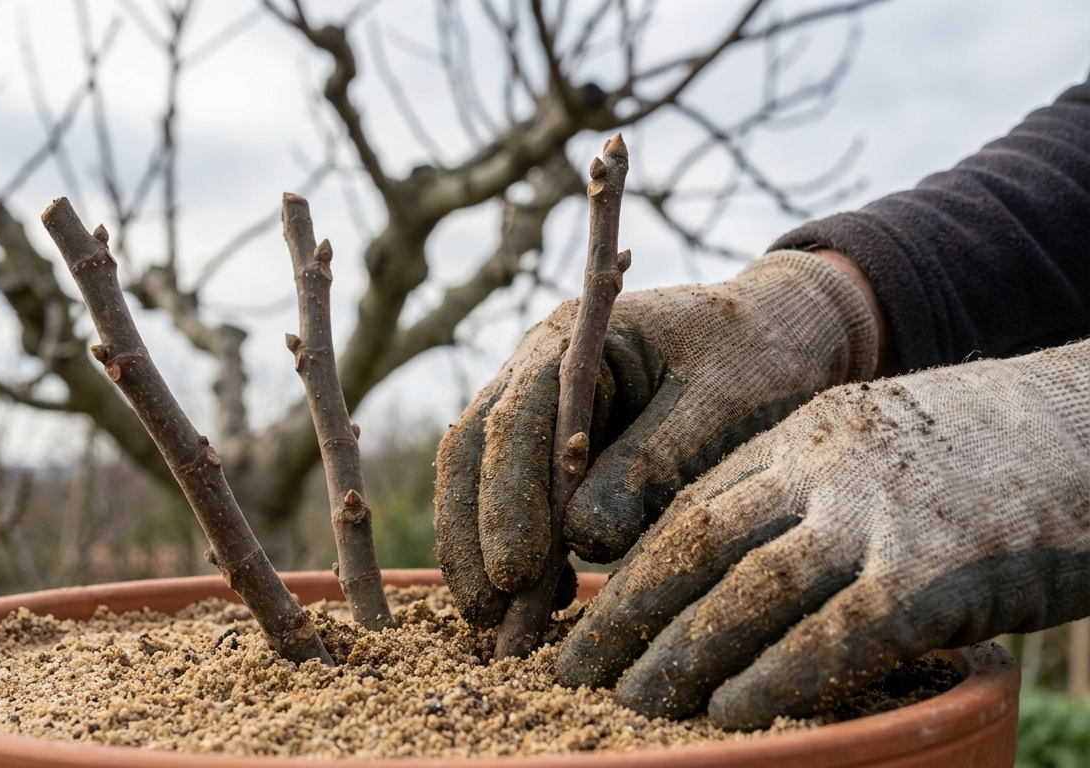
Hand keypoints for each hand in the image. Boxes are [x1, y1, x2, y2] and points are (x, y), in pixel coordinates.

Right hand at [435, 250, 878, 626]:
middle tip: (487, 616)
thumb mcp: (716, 410)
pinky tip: (538, 596)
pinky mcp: (551, 444)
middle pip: (474, 449)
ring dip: (477, 547)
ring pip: (477, 473)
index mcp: (574, 339)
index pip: (516, 421)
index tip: (515, 575)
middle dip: (472, 535)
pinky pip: (509, 492)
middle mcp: (537, 366)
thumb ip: (651, 467)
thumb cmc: (756, 363)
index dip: (507, 501)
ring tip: (499, 623)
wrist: (783, 332)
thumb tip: (585, 544)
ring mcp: (536, 404)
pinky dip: (512, 545)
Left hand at [559, 341, 1089, 728]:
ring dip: (680, 654)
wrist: (1087, 427)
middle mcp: (825, 470)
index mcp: (800, 439)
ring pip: (751, 592)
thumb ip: (799, 495)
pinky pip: (835, 635)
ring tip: (630, 702)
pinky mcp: (935, 575)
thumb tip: (723, 575)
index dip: (627, 570)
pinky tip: (728, 714)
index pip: (689, 507)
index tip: (583, 616)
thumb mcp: (869, 447)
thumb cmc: (974, 455)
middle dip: (626, 613)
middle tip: (573, 670)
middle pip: (697, 546)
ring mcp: (879, 518)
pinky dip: (775, 678)